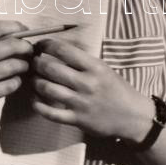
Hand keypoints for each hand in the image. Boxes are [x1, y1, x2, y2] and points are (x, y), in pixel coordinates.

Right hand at [0, 21, 32, 132]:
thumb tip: (10, 34)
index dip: (15, 26)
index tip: (24, 30)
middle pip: (10, 44)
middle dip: (25, 46)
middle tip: (29, 50)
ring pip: (14, 64)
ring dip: (24, 65)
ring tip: (22, 67)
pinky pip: (12, 84)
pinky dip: (17, 82)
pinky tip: (13, 82)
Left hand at [30, 38, 155, 139]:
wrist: (132, 116)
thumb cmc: (116, 89)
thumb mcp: (102, 68)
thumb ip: (81, 58)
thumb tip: (58, 44)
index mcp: (94, 67)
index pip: (63, 50)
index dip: (46, 45)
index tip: (39, 45)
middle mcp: (86, 83)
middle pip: (51, 68)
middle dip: (36, 63)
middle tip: (32, 62)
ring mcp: (80, 103)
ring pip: (47, 88)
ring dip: (35, 82)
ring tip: (33, 79)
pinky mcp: (77, 120)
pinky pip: (50, 113)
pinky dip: (38, 105)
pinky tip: (35, 99)